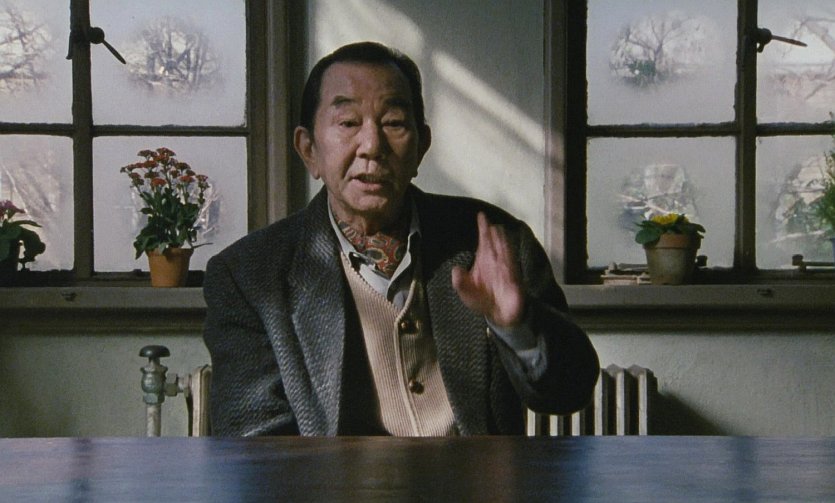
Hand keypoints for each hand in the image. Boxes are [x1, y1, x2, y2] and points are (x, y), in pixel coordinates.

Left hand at [452, 212, 524, 327]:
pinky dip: (508, 255)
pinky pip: (510, 264)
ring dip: (500, 241)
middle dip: (490, 233)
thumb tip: (455, 269)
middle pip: (492, 244)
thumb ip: (460, 282)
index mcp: (483, 262)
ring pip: (502, 251)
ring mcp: (504, 268)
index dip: (482, 230)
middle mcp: (494, 262)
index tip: (481, 216)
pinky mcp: (512, 277)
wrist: (499, 314)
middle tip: (489, 221)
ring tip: (497, 230)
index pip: (483, 242)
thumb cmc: (482, 300)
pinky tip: (506, 247)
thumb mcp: (465, 292)